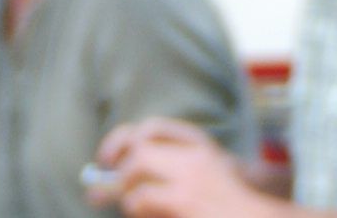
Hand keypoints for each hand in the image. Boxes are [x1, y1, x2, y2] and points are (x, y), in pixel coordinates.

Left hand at [94, 119, 262, 217]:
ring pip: (137, 173)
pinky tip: (143, 217)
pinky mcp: (183, 202)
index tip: (108, 159)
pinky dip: (135, 210)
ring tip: (132, 209)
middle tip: (105, 188)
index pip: (154, 128)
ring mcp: (191, 181)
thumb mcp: (208, 180)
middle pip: (141, 148)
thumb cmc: (232, 210)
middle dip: (119, 168)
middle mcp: (196, 158)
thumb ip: (166, 174)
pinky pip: (141, 200)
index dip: (124, 140)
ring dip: (126, 194)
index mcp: (203, 148)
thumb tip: (104, 188)